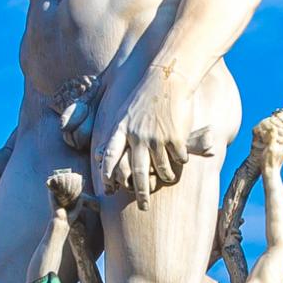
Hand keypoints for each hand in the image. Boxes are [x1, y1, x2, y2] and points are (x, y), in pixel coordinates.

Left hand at [92, 72, 202, 200]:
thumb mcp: (125, 109)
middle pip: (136, 172)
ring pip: (161, 168)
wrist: (167, 76)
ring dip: (166, 177)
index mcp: (122, 128)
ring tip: (168, 179)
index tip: (107, 190)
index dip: (107, 174)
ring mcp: (156, 137)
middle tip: (142, 206)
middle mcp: (137, 136)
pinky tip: (182, 161)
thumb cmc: (146, 93)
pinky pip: (179, 158)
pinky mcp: (174, 136)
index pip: (110, 156)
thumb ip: (117, 131)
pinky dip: (181, 162)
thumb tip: (100, 152)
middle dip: (140, 192)